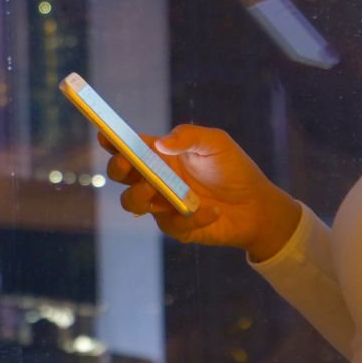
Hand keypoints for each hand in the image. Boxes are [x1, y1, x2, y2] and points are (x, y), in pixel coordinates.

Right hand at [99, 124, 301, 259]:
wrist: (256, 205)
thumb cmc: (234, 169)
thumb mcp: (216, 143)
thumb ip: (188, 136)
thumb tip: (159, 143)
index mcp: (162, 154)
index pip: (130, 146)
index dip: (112, 141)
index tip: (105, 136)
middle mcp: (157, 178)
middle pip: (120, 174)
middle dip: (117, 168)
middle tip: (127, 165)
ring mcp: (163, 203)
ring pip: (132, 202)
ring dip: (138, 196)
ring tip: (155, 190)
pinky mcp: (176, 226)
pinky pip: (168, 224)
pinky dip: (191, 216)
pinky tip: (212, 211)